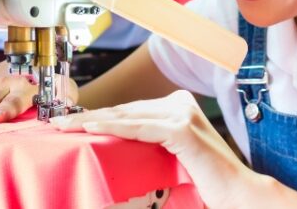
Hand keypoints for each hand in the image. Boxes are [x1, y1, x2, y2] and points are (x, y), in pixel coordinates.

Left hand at [51, 91, 262, 208]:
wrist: (237, 193)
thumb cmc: (207, 180)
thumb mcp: (172, 155)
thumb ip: (151, 142)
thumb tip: (116, 143)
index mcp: (179, 106)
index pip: (130, 109)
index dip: (100, 115)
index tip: (73, 122)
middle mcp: (181, 104)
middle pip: (125, 110)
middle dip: (90, 116)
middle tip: (59, 122)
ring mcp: (183, 114)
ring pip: (127, 116)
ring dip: (92, 120)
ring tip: (65, 126)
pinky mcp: (182, 130)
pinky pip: (138, 128)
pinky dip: (112, 128)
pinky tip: (91, 128)